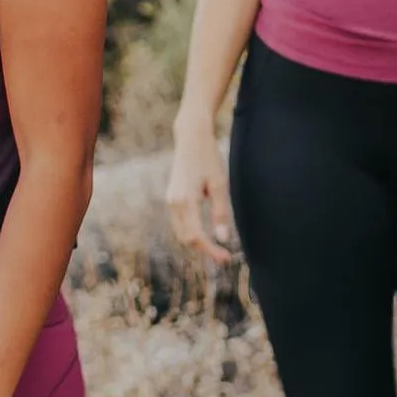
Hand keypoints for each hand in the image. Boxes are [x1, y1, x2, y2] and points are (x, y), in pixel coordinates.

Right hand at [166, 117, 233, 265]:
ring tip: (217, 247)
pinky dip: (192, 231)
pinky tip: (206, 232)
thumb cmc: (208, 159)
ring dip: (197, 241)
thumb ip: (220, 212)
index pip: (196, 236)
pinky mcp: (172, 197)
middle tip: (224, 255)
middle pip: (186, 238)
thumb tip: (222, 238)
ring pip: (181, 232)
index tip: (226, 258)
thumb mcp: (219, 184)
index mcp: (185, 200)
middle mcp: (173, 203)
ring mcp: (170, 200)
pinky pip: (180, 222)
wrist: (191, 138)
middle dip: (204, 249)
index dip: (210, 250)